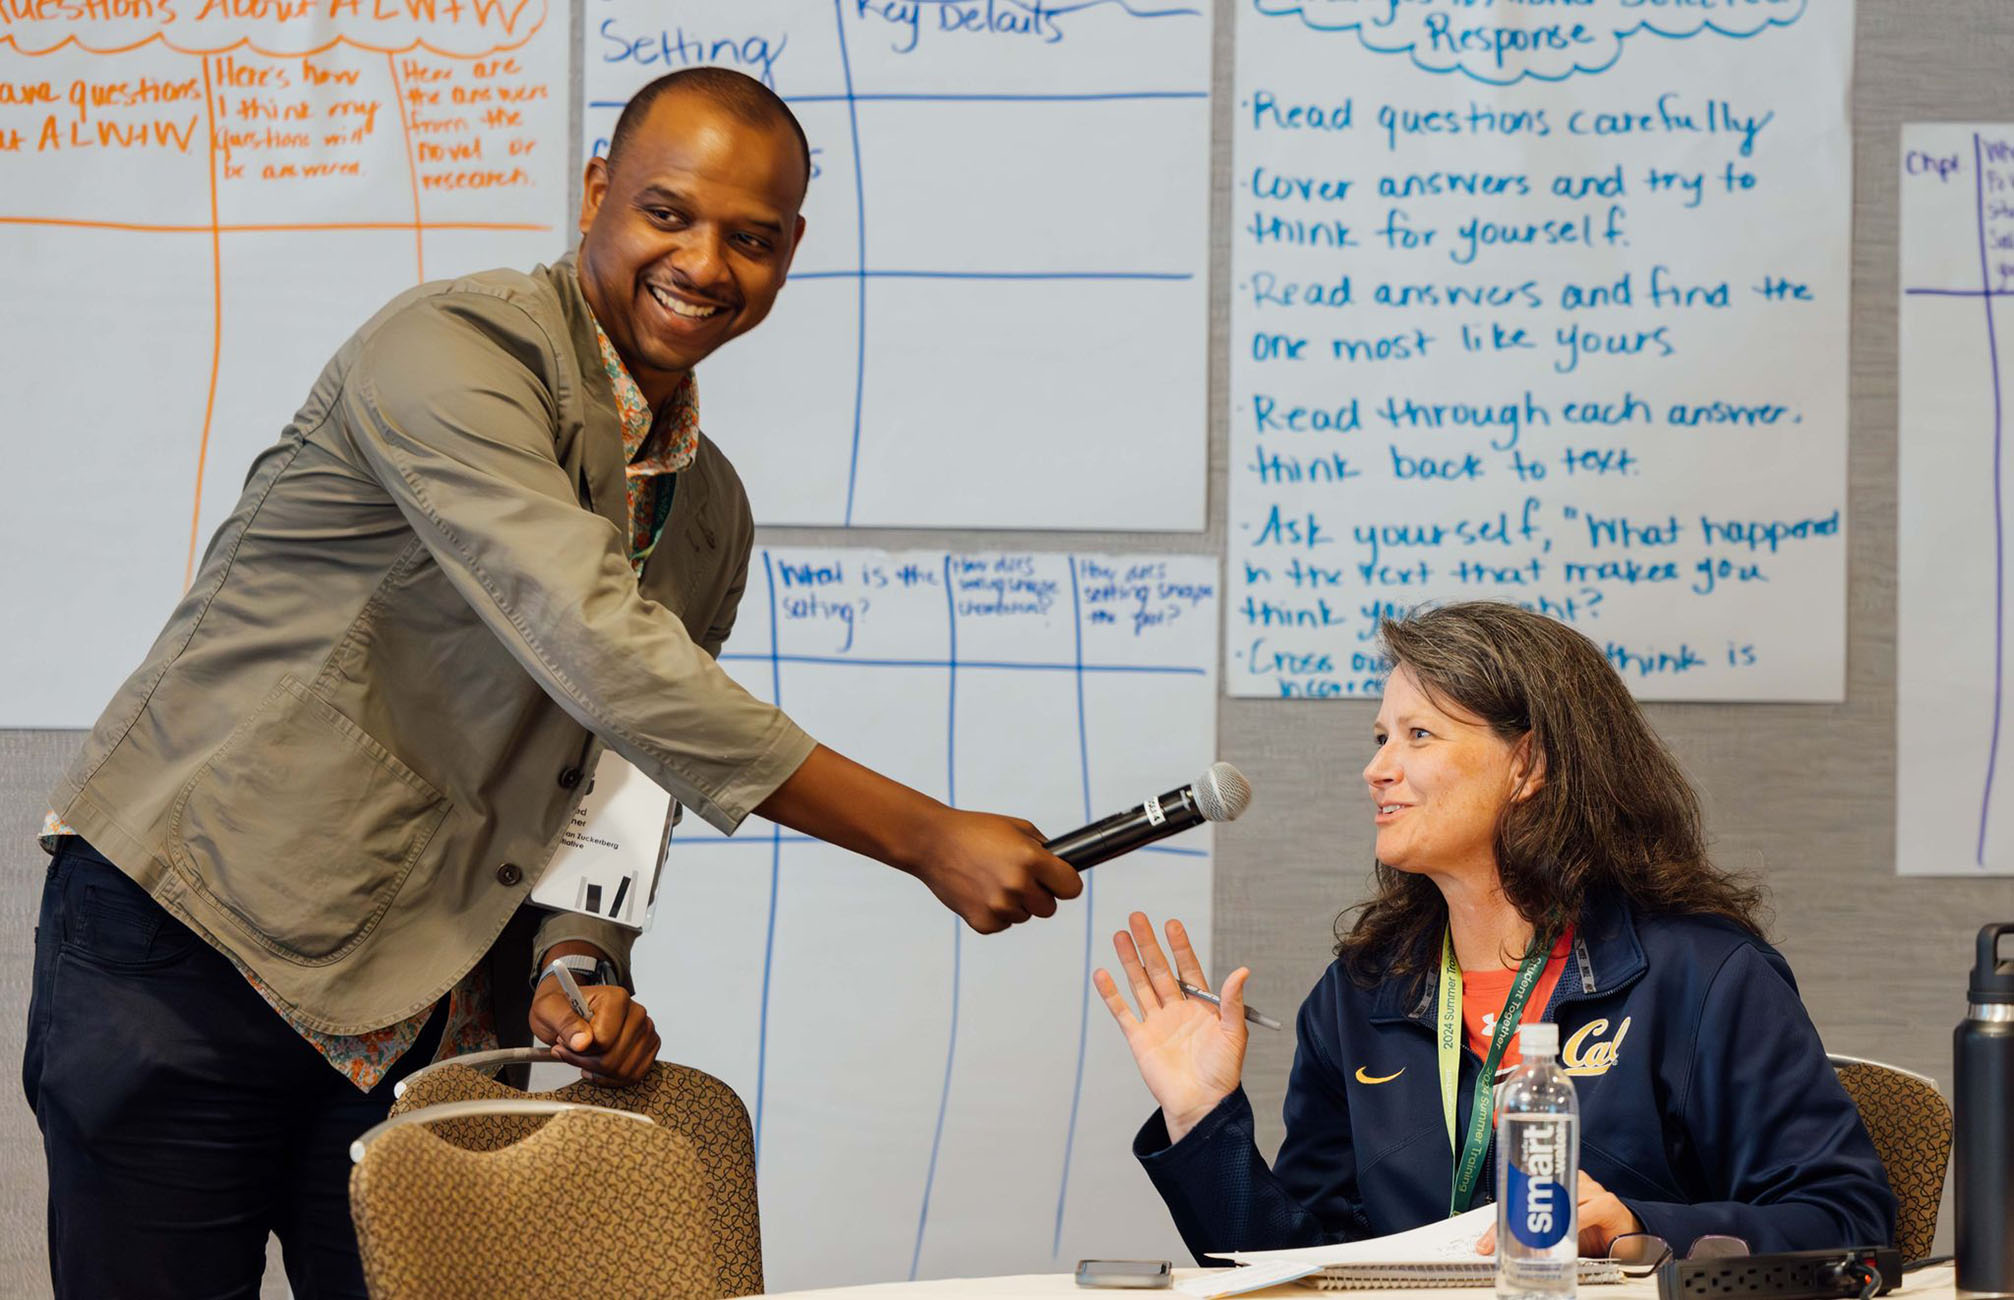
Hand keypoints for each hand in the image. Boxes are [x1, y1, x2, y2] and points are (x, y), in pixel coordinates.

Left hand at [529, 977, 659, 1086]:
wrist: (570, 1008)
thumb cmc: (563, 1007)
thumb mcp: (551, 1010)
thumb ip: (566, 1023)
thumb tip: (582, 1042)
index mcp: (617, 999)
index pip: (604, 1041)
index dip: (579, 1051)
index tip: (564, 1043)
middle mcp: (637, 1013)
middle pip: (614, 1058)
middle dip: (586, 1063)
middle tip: (568, 1052)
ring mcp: (645, 1031)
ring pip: (624, 1070)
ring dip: (597, 1072)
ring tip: (582, 1058)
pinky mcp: (648, 1047)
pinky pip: (634, 1075)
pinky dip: (611, 1078)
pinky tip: (596, 1068)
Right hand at [908, 806, 1082, 933]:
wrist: (932, 842)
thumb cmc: (975, 831)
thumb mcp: (1017, 828)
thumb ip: (1044, 850)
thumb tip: (1063, 868)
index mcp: (1031, 860)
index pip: (1072, 888)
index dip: (1065, 883)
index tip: (1057, 880)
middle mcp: (1017, 886)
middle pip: (1050, 908)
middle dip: (1040, 894)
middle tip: (1018, 877)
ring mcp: (999, 907)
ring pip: (1025, 916)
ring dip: (1016, 903)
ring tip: (993, 879)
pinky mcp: (983, 923)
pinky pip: (1004, 923)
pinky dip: (996, 912)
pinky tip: (981, 891)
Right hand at [1092, 912, 1249, 1143]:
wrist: (1202, 1105)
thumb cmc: (1222, 1073)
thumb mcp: (1235, 1034)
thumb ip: (1233, 1002)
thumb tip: (1243, 970)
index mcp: (1200, 1007)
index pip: (1188, 968)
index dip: (1180, 947)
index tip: (1172, 924)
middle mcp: (1176, 1010)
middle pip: (1159, 970)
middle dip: (1149, 944)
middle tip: (1138, 918)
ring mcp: (1156, 1023)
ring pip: (1140, 984)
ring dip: (1130, 960)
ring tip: (1120, 935)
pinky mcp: (1139, 1039)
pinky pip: (1122, 1012)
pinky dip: (1111, 994)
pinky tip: (1103, 974)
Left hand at [1475, 1171, 1641, 1256]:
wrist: (1630, 1238)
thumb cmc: (1594, 1233)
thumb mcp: (1561, 1233)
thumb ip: (1540, 1233)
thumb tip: (1509, 1248)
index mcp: (1558, 1181)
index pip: (1523, 1192)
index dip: (1504, 1215)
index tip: (1487, 1239)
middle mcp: (1571, 1180)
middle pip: (1535, 1195)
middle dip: (1514, 1222)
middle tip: (1497, 1242)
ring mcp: (1590, 1189)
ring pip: (1556, 1203)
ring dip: (1539, 1224)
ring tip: (1524, 1241)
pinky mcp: (1607, 1203)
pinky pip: (1583, 1213)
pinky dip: (1571, 1226)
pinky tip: (1563, 1236)